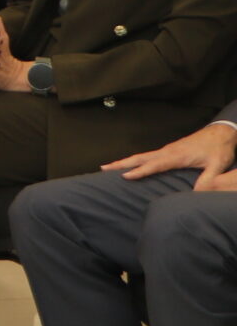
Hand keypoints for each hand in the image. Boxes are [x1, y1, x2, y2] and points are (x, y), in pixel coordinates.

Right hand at [105, 122, 236, 183]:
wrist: (222, 132)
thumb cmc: (219, 149)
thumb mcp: (217, 165)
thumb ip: (207, 179)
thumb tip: (195, 194)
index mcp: (177, 156)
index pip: (154, 165)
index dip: (139, 171)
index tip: (124, 176)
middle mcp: (168, 151)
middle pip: (140, 158)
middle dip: (121, 163)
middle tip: (102, 168)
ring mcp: (167, 150)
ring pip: (142, 156)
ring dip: (125, 161)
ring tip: (109, 166)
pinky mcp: (169, 150)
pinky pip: (148, 156)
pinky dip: (135, 160)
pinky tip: (131, 164)